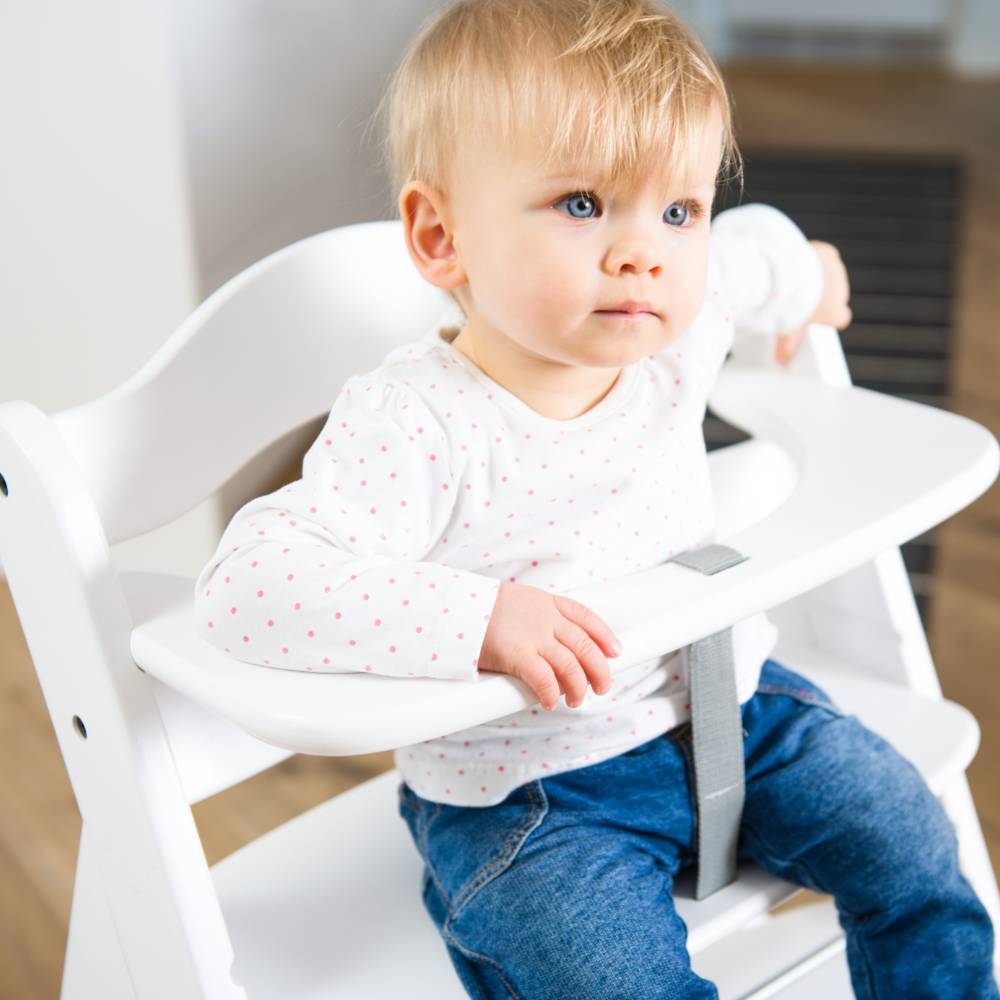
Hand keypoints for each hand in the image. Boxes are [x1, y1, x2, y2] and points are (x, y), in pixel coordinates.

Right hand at [476, 582, 620, 709]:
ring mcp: (534, 637)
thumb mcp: (516, 601)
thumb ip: (535, 616)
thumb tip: (548, 640)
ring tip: (576, 700)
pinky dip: (550, 694)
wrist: (456, 606)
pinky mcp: (518, 655)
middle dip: (600, 670)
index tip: (615, 651)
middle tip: (602, 687)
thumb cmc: (479, 608)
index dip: (604, 635)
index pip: (585, 617)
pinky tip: (549, 702)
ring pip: (571, 666)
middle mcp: (546, 619)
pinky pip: (545, 680)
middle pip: (585, 646)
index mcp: (546, 603)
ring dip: (578, 687)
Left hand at [775, 240, 851, 364]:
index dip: (827, 318)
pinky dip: (814, 259)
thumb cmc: (790, 307)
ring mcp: (836, 271)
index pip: (840, 318)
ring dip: (819, 278)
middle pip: (835, 296)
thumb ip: (787, 348)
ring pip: (830, 276)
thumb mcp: (787, 332)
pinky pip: (823, 257)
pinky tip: (800, 262)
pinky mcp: (829, 253)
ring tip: (798, 280)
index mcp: (836, 312)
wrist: (786, 276)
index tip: (814, 317)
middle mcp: (841, 291)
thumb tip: (782, 362)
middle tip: (800, 299)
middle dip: (821, 297)